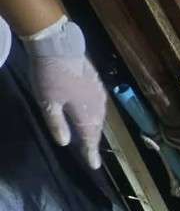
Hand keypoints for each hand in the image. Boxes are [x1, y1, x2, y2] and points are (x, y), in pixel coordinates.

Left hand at [22, 16, 104, 168]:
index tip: (93, 165)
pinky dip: (96, 113)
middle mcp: (97, 105)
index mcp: (86, 113)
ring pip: (100, 115)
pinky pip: (100, 104)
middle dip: (93, 140)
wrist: (58, 45)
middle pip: (97, 127)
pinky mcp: (96, 81)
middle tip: (91, 152)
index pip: (89, 137)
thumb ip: (57, 124)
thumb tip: (66, 143)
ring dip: (96, 126)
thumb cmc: (50, 75)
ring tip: (92, 134)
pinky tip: (92, 112)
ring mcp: (98, 92)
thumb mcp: (47, 102)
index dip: (91, 152)